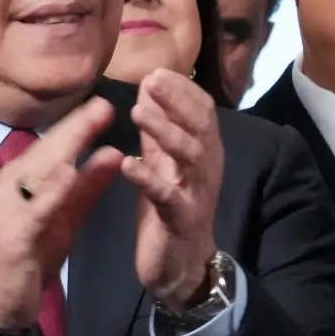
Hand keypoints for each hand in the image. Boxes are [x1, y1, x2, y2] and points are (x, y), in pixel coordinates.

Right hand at [0, 98, 120, 335]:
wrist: (3, 299)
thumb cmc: (35, 251)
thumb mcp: (68, 213)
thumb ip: (89, 184)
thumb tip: (116, 150)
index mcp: (27, 177)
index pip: (57, 144)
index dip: (82, 122)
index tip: (110, 100)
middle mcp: (13, 185)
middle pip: (47, 149)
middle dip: (76, 126)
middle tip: (106, 103)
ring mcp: (9, 208)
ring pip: (37, 171)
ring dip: (64, 147)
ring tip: (90, 125)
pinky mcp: (12, 234)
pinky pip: (34, 208)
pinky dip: (51, 190)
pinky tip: (69, 174)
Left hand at [123, 69, 225, 308]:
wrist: (181, 264)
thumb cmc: (170, 208)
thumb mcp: (163, 163)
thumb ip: (157, 129)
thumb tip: (149, 87)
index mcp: (204, 151)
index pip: (202, 110)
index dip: (182, 89)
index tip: (156, 71)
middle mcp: (206, 168)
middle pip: (200, 126)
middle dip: (177, 101)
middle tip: (151, 81)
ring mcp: (196, 193)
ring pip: (190, 155)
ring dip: (165, 131)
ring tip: (139, 113)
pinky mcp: (180, 219)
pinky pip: (168, 196)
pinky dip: (148, 178)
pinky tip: (128, 164)